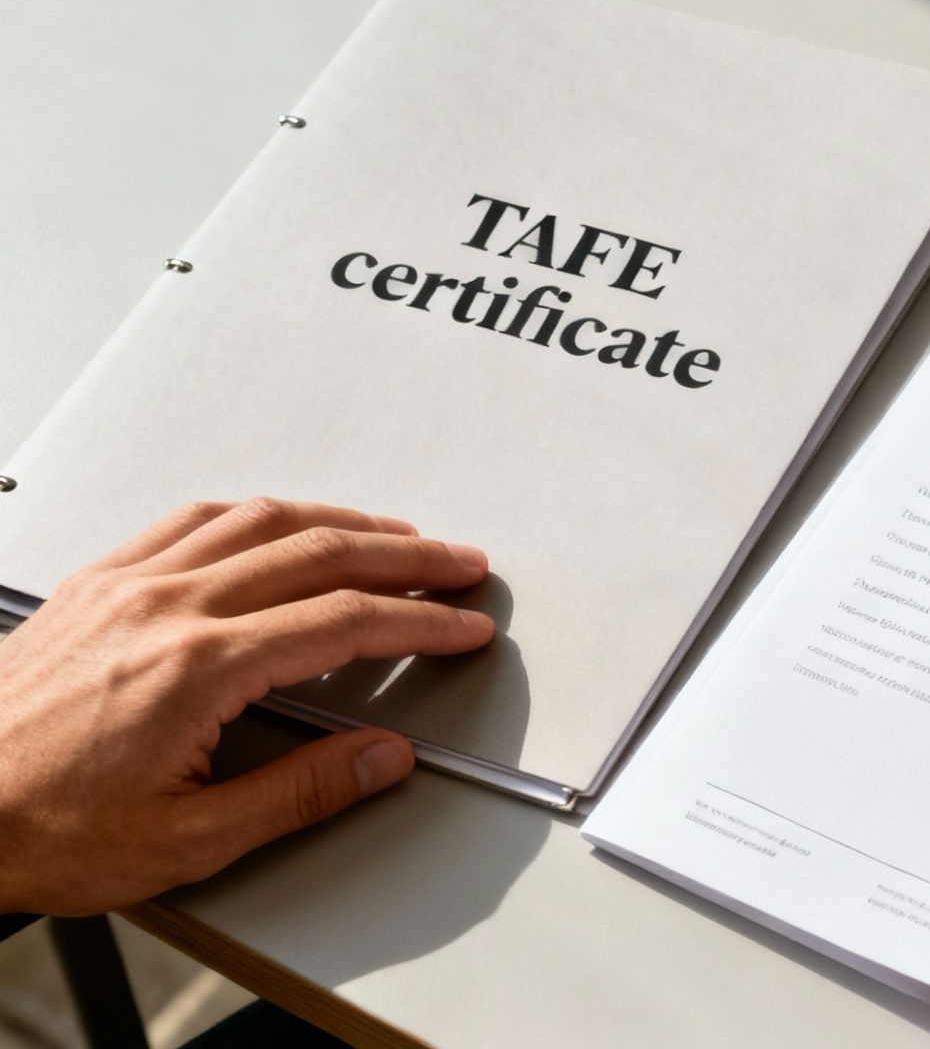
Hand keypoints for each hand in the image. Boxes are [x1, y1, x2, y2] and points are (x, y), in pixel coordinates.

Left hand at [0, 499, 493, 914]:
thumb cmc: (39, 829)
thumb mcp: (187, 842)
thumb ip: (300, 793)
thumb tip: (381, 759)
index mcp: (196, 668)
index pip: (343, 621)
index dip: (419, 621)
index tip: (461, 625)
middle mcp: (164, 609)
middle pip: (319, 552)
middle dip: (407, 555)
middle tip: (458, 565)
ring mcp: (126, 586)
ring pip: (260, 520)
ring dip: (342, 520)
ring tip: (394, 534)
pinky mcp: (94, 583)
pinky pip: (191, 519)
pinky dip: (256, 513)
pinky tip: (279, 521)